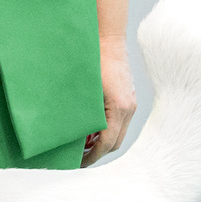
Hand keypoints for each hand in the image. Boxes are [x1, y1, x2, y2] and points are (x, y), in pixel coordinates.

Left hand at [83, 39, 136, 165]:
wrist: (107, 38)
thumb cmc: (92, 60)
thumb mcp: (83, 90)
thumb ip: (80, 113)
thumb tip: (70, 134)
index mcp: (119, 108)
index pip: (107, 143)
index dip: (92, 156)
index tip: (78, 163)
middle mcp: (129, 108)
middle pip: (115, 142)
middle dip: (97, 152)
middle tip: (78, 156)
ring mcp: (131, 103)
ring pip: (118, 133)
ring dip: (102, 140)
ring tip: (82, 142)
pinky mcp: (128, 98)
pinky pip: (120, 121)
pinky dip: (107, 128)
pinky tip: (91, 126)